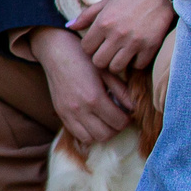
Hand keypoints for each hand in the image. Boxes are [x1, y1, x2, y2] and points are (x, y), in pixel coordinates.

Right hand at [33, 27, 138, 147]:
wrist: (56, 52)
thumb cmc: (84, 58)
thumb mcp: (106, 71)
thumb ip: (122, 92)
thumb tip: (134, 108)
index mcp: (94, 97)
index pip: (119, 122)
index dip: (127, 119)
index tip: (127, 112)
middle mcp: (80, 109)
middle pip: (106, 134)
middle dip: (116, 128)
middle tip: (118, 117)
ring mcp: (68, 113)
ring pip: (91, 138)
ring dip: (102, 133)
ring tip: (105, 120)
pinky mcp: (60, 114)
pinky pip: (77, 134)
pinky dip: (88, 133)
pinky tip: (92, 121)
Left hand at [69, 0, 175, 73]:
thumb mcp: (107, 1)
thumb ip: (87, 15)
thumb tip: (70, 26)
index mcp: (103, 22)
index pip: (86, 48)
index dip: (90, 47)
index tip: (97, 43)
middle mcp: (117, 34)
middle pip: (99, 62)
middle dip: (101, 58)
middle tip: (107, 51)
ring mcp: (134, 42)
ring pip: (116, 67)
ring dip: (117, 62)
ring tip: (121, 53)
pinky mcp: (151, 46)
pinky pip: (138, 66)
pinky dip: (136, 61)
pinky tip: (136, 52)